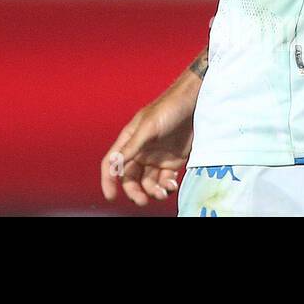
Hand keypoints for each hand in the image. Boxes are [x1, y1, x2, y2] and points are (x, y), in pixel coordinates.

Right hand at [100, 82, 198, 206]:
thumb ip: (132, 147)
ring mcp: (156, 158)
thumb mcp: (148, 127)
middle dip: (134, 191)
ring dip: (153, 192)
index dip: (108, 180)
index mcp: (129, 140)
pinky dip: (167, 188)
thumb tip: (115, 165)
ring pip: (148, 183)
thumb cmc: (168, 109)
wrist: (195, 103)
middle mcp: (140, 151)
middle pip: (130, 178)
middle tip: (142, 200)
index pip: (112, 162)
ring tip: (163, 192)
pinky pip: (165, 181)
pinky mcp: (172, 163)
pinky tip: (172, 186)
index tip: (111, 196)